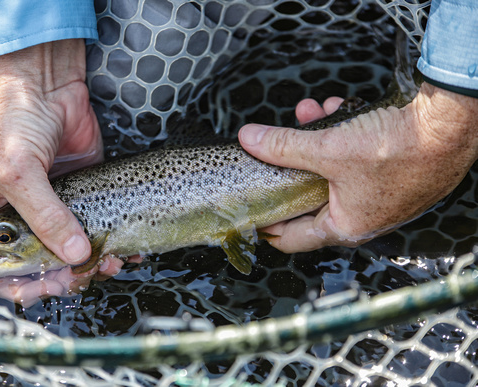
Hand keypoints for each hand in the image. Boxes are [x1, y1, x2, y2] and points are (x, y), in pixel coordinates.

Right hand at [0, 39, 138, 305]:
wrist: (47, 85)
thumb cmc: (15, 122)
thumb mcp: (19, 172)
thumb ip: (44, 216)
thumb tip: (73, 255)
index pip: (2, 272)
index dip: (26, 286)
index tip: (53, 285)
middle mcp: (25, 220)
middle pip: (44, 267)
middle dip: (68, 276)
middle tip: (88, 272)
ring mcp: (56, 209)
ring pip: (75, 252)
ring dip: (94, 264)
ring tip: (111, 261)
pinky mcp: (84, 196)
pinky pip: (99, 228)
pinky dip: (113, 243)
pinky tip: (125, 249)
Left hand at [239, 83, 477, 252]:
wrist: (451, 125)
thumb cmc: (398, 149)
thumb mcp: (327, 149)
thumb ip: (282, 146)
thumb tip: (248, 139)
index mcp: (345, 226)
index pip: (292, 239)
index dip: (266, 223)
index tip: (249, 207)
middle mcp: (363, 217)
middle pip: (308, 196)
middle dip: (290, 164)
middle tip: (274, 146)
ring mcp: (380, 196)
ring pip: (331, 170)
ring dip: (315, 141)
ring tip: (309, 114)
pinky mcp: (392, 173)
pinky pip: (354, 158)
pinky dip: (341, 135)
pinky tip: (336, 109)